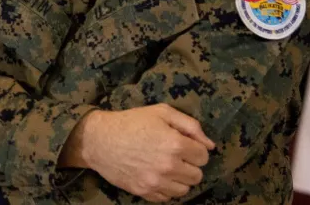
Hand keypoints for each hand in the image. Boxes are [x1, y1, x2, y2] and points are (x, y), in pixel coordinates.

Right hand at [60, 104, 214, 202]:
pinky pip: (167, 198)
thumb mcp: (161, 112)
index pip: (203, 156)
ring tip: (167, 167)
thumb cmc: (131, 122)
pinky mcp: (144, 192)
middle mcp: (168, 166)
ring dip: (179, 179)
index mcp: (175, 144)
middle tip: (175, 156)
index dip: (195, 149)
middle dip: (189, 165)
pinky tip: (157, 175)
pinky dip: (166, 188)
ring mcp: (156, 182)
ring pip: (184, 190)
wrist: (99, 139)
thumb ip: (190, 125)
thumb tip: (209, 145)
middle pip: (197, 175)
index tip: (184, 145)